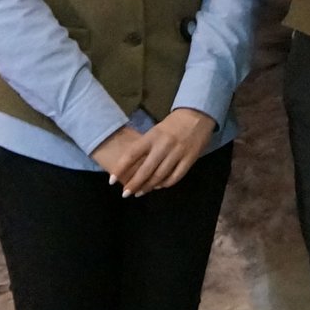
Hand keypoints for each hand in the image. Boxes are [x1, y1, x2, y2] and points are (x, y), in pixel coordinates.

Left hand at [99, 108, 215, 195]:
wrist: (198, 115)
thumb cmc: (172, 124)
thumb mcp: (155, 131)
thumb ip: (146, 147)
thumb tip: (133, 167)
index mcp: (152, 137)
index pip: (131, 154)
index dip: (120, 168)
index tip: (111, 180)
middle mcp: (163, 146)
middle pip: (145, 170)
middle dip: (134, 184)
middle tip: (126, 194)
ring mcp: (177, 153)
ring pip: (159, 176)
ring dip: (148, 187)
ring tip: (140, 192)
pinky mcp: (189, 159)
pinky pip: (175, 177)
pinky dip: (165, 184)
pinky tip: (159, 186)